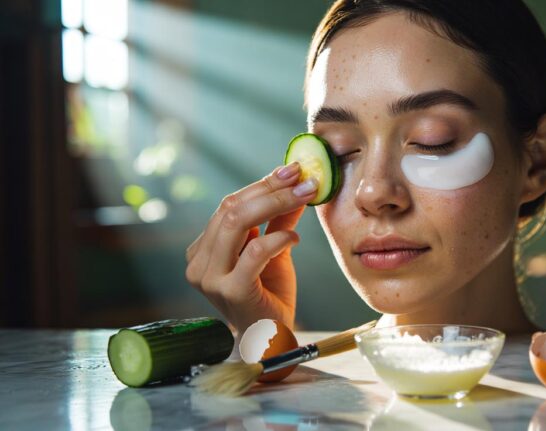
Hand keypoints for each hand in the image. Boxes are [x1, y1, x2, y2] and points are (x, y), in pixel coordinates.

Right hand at [185, 162, 317, 332]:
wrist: (271, 340)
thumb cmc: (269, 296)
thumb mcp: (274, 252)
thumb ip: (279, 220)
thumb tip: (298, 184)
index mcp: (203, 249)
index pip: (228, 205)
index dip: (261, 184)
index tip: (292, 169)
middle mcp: (199, 262)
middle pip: (230, 210)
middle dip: (270, 189)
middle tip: (302, 178)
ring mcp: (210, 278)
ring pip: (236, 224)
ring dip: (275, 204)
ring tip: (304, 197)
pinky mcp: (230, 291)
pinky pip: (253, 253)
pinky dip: (277, 239)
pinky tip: (294, 238)